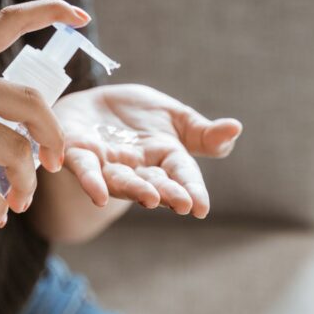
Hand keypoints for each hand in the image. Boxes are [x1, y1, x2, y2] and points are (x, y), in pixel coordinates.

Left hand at [53, 84, 242, 218]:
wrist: (94, 106)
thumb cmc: (139, 117)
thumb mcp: (176, 119)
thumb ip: (203, 133)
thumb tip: (235, 128)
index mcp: (164, 158)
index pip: (182, 176)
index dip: (192, 191)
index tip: (202, 207)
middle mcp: (137, 167)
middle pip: (154, 183)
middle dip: (167, 193)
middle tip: (182, 204)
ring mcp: (107, 163)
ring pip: (121, 180)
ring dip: (135, 190)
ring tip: (149, 198)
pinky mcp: (77, 152)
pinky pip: (84, 169)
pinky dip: (91, 181)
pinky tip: (98, 193)